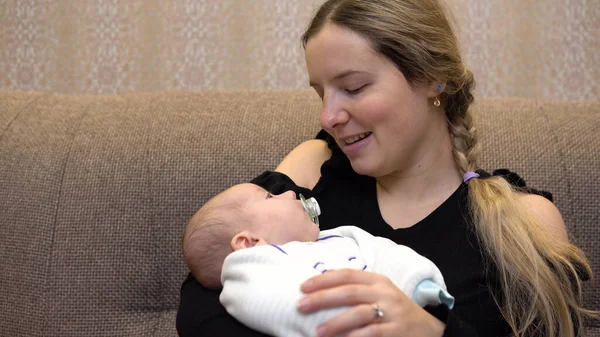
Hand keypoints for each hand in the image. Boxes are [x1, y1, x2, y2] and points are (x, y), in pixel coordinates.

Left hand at [297, 269, 444, 336]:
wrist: (429, 329)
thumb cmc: (394, 311)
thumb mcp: (380, 294)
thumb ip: (357, 289)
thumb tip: (319, 291)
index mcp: (378, 280)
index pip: (347, 274)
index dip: (324, 279)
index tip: (303, 286)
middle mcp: (384, 293)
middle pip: (349, 292)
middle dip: (323, 298)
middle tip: (301, 305)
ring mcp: (391, 312)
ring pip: (359, 314)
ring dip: (335, 323)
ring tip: (317, 331)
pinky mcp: (396, 332)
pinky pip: (372, 333)